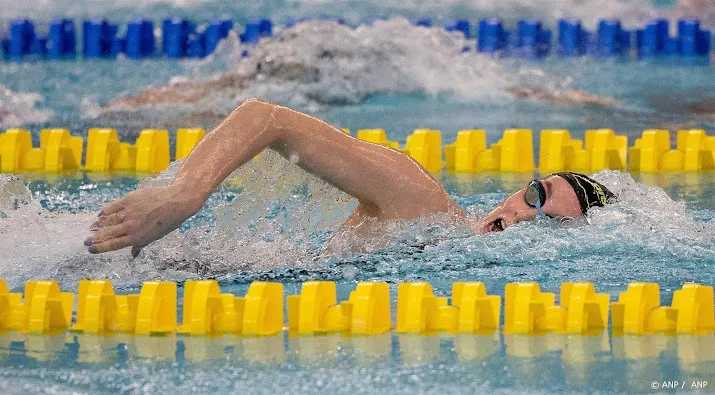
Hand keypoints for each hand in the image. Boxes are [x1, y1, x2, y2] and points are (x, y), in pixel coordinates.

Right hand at [86, 183, 203, 256]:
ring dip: (98, 225)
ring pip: (108, 220)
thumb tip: (133, 256)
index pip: (114, 244)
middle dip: (95, 238)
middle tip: (86, 240)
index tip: (91, 249)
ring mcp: (129, 212)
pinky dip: (105, 211)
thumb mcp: (155, 237)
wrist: (175, 202)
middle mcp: (131, 226)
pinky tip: (100, 214)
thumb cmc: (168, 221)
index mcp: (137, 238)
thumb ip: (140, 245)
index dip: (101, 247)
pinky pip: (113, 207)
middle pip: (108, 234)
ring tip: (91, 228)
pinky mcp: (129, 200)